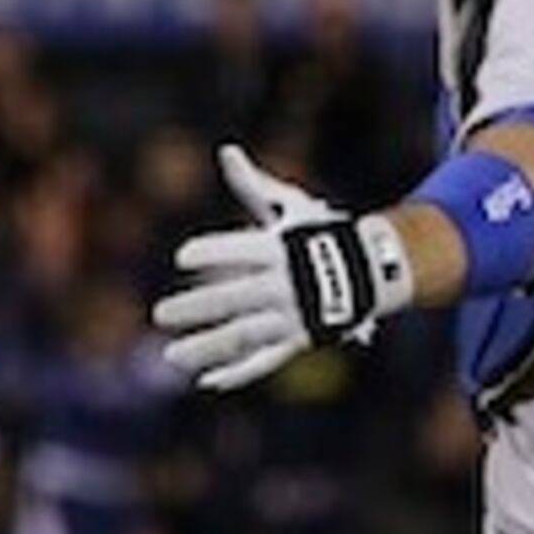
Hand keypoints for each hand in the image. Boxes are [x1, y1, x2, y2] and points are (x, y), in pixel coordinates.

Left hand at [151, 144, 415, 393]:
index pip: (243, 249)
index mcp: (282, 248)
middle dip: (197, 307)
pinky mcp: (299, 340)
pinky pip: (266, 361)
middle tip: (159, 314)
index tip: (181, 256)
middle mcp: (287, 284)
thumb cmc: (320, 232)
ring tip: (171, 356)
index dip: (214, 252)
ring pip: (245, 337)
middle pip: (236, 298)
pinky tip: (207, 381)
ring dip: (207, 348)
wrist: (374, 268)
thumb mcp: (291, 206)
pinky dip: (238, 374)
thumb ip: (253, 186)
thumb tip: (227, 153)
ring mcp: (294, 316)